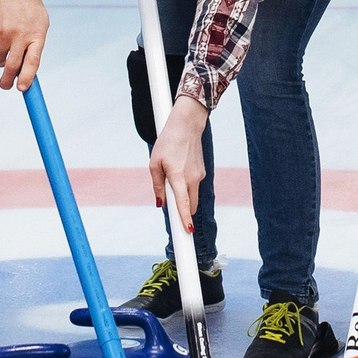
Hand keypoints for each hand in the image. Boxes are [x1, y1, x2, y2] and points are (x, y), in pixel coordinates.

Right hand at [0, 0, 47, 90]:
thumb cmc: (28, 8)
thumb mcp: (39, 24)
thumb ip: (34, 46)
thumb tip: (26, 73)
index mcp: (37, 35)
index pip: (33, 62)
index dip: (27, 78)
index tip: (22, 89)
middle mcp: (21, 34)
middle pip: (12, 65)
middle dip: (7, 80)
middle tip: (4, 86)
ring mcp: (4, 31)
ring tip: (5, 41)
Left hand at [148, 95, 209, 225]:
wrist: (187, 125)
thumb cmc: (168, 142)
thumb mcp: (155, 163)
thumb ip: (157, 185)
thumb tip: (160, 203)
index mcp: (179, 177)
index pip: (184, 204)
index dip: (185, 219)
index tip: (188, 232)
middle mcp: (192, 179)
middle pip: (191, 206)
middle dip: (183, 211)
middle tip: (171, 208)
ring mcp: (200, 175)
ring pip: (193, 196)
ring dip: (184, 197)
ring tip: (171, 178)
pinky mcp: (202, 172)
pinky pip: (194, 186)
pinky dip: (187, 187)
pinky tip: (179, 170)